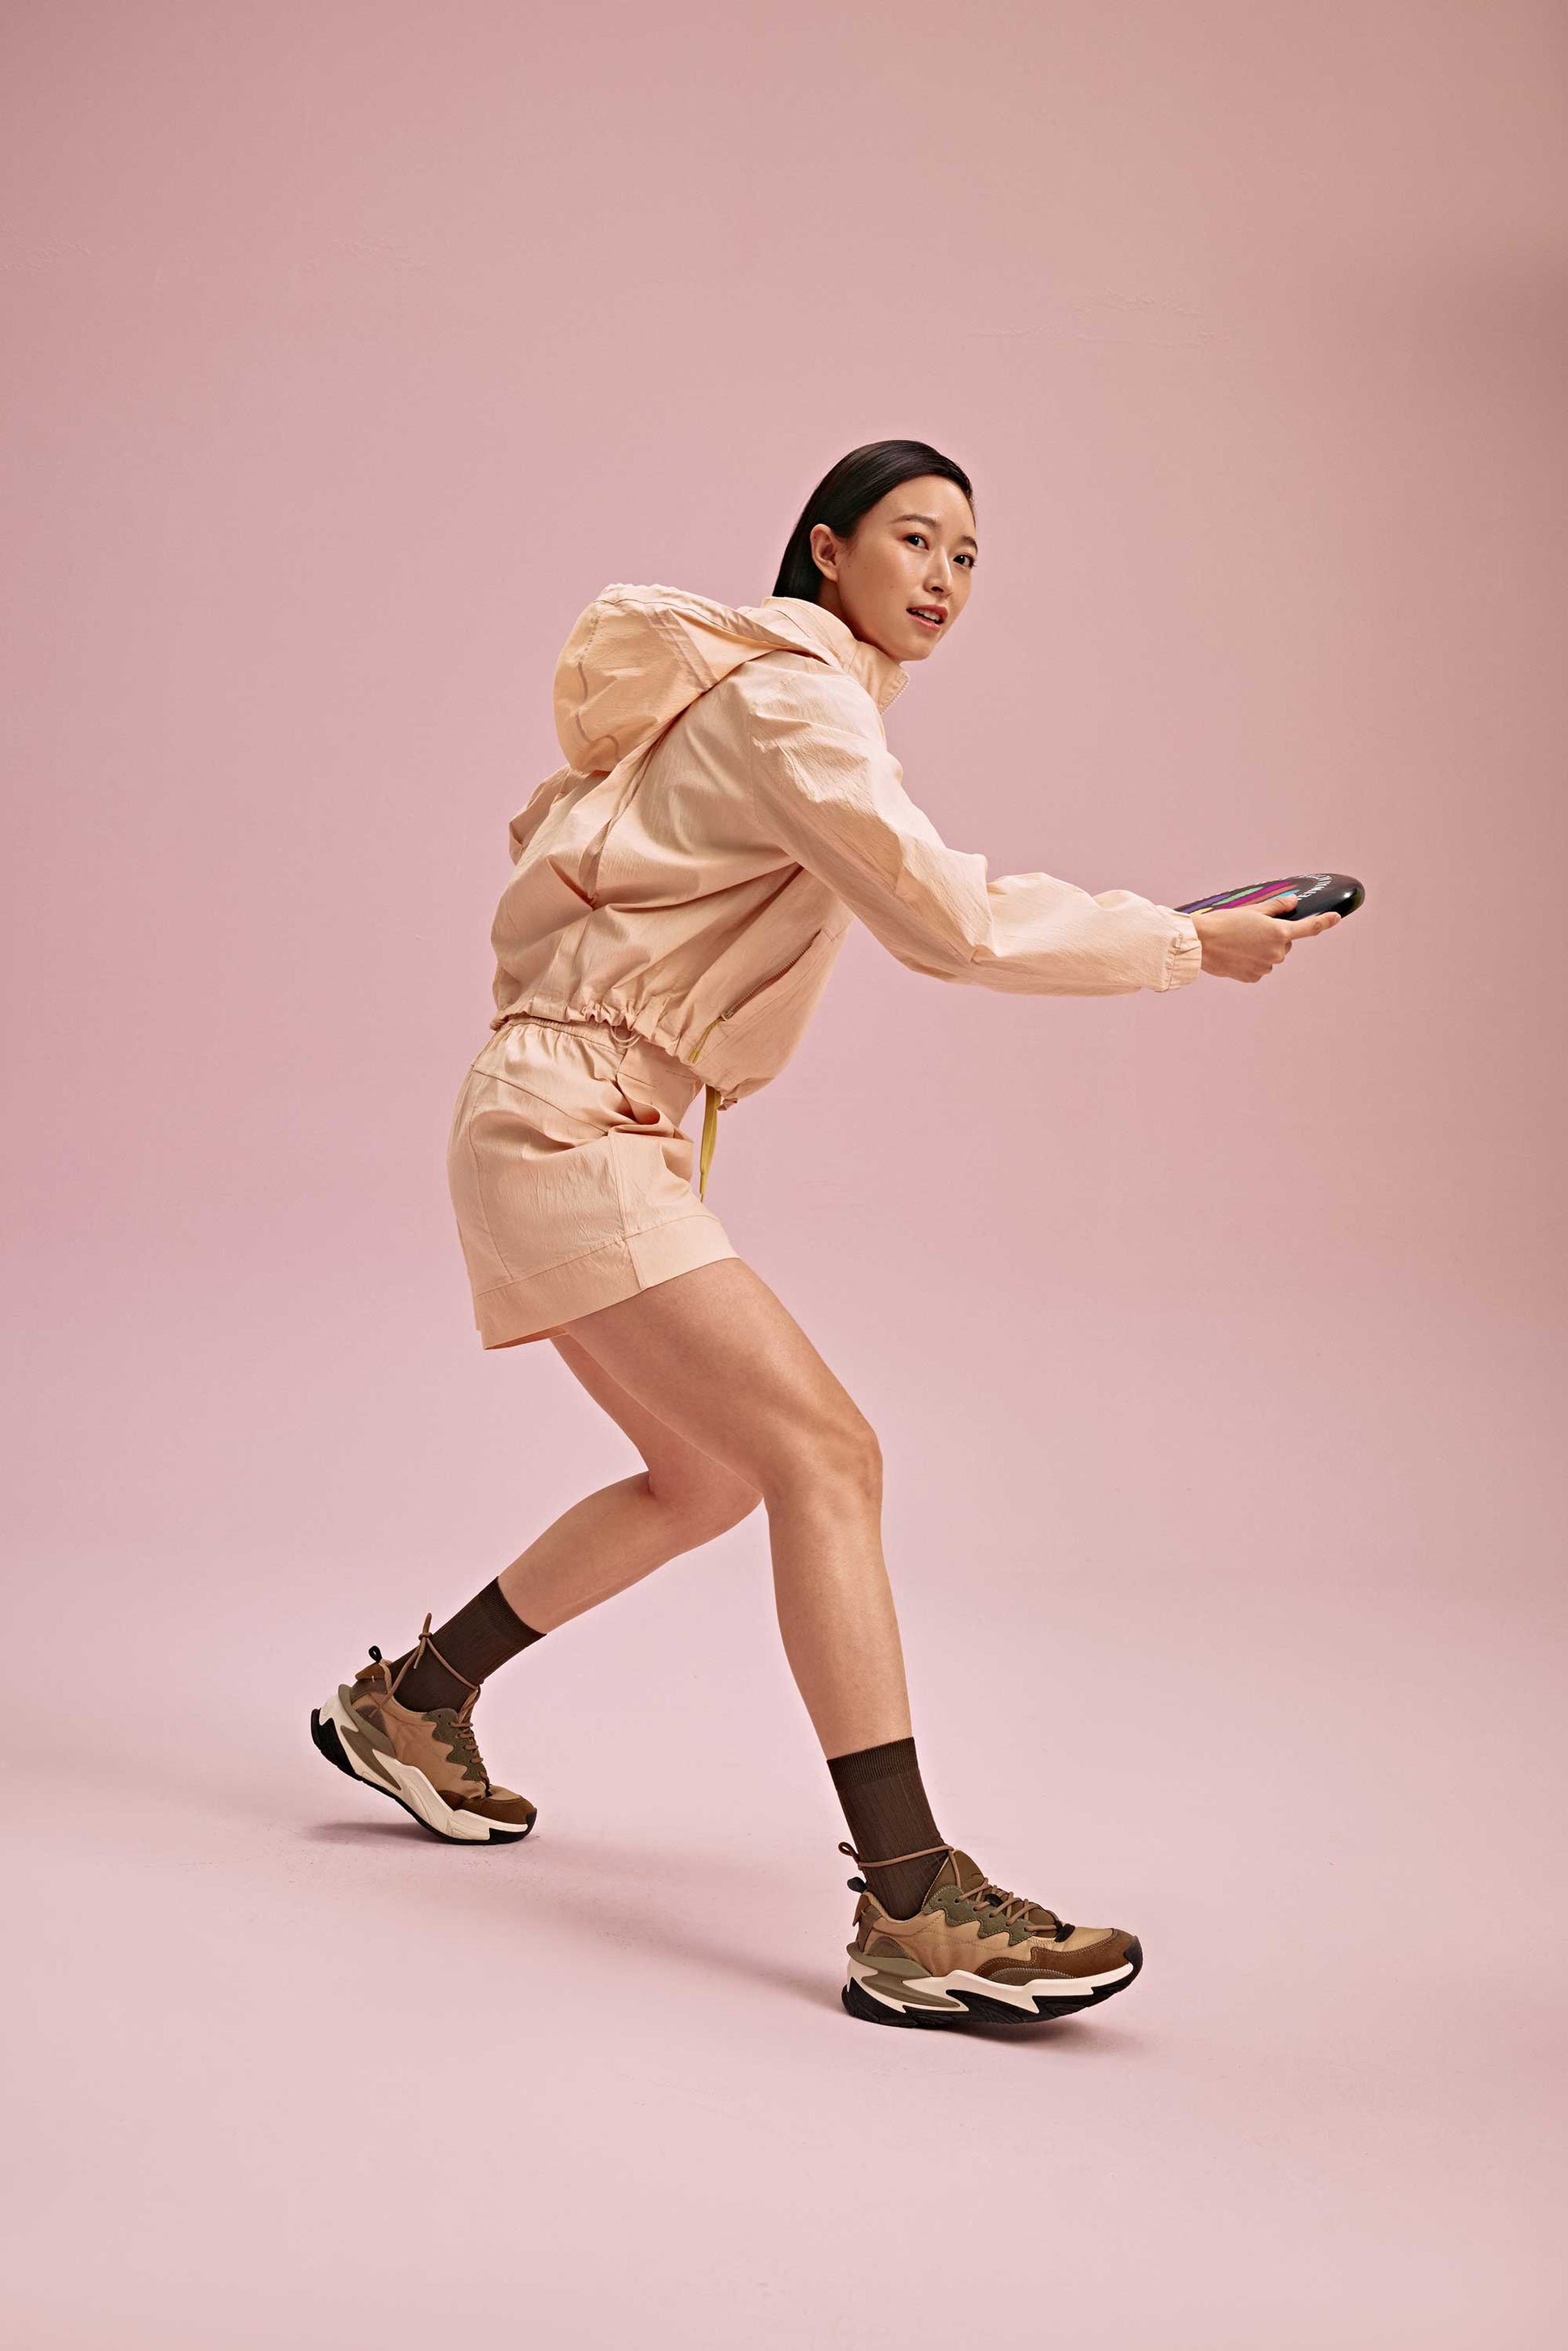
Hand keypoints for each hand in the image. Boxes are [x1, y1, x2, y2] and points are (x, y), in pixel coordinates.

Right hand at [1190, 890, 1341, 981]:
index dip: (1324, 922)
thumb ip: (1276, 907)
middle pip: (1284, 943)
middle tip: (1251, 930)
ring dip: (1262, 950)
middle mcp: (1276, 952)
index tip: (1336, 918)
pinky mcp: (1253, 977)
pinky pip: (1259, 968)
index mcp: (1278, 932)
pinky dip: (1252, 962)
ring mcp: (1265, 967)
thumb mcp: (1252, 909)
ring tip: (1239, 942)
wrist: (1201, 943)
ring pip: (1271, 956)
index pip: (1309, 928)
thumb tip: (1293, 903)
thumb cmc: (1223, 922)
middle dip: (1273, 936)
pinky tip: (1237, 955)